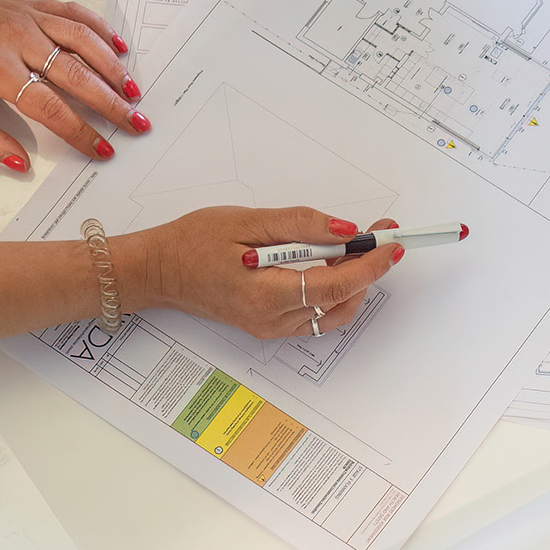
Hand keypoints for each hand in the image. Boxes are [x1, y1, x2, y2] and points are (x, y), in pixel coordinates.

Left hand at [0, 0, 144, 169]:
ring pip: (82, 40)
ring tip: (133, 90)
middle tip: (137, 122)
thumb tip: (20, 162)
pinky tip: (116, 44)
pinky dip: (97, 26)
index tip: (102, 149)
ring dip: (112, 66)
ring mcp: (25, 17)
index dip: (81, 132)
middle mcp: (18, 38)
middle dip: (111, 103)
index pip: (51, 107)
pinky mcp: (26, 4)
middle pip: (77, 74)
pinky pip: (70, 12)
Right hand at [117, 208, 400, 338]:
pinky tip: (326, 263)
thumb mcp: (248, 221)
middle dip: (366, 268)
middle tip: (376, 234)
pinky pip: (314, 314)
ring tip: (349, 246)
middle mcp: (273, 320)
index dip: (370, 264)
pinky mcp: (268, 325)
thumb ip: (300, 225)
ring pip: (332, 312)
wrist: (158, 270)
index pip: (337, 284)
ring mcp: (271, 327)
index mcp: (267, 295)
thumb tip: (345, 230)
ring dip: (351, 281)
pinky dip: (331, 290)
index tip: (391, 242)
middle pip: (341, 301)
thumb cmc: (194, 242)